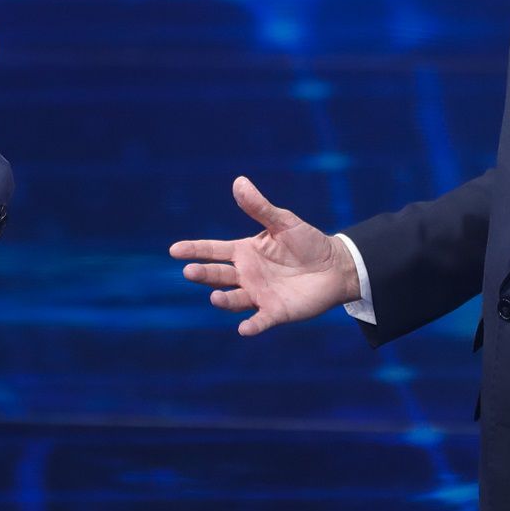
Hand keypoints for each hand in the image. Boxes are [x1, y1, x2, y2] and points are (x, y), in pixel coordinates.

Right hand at [169, 177, 361, 335]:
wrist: (335, 266)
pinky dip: (252, 325)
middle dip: (203, 274)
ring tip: (215, 297)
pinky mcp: (276, 312)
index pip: (212, 250)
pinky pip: (261, 320)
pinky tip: (244, 329)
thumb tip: (239, 182)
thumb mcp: (283, 222)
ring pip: (234, 299)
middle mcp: (246, 275)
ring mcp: (259, 295)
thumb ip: (260, 207)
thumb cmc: (307, 242)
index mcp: (244, 252)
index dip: (194, 250)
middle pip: (218, 275)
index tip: (174, 250)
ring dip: (224, 300)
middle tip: (190, 272)